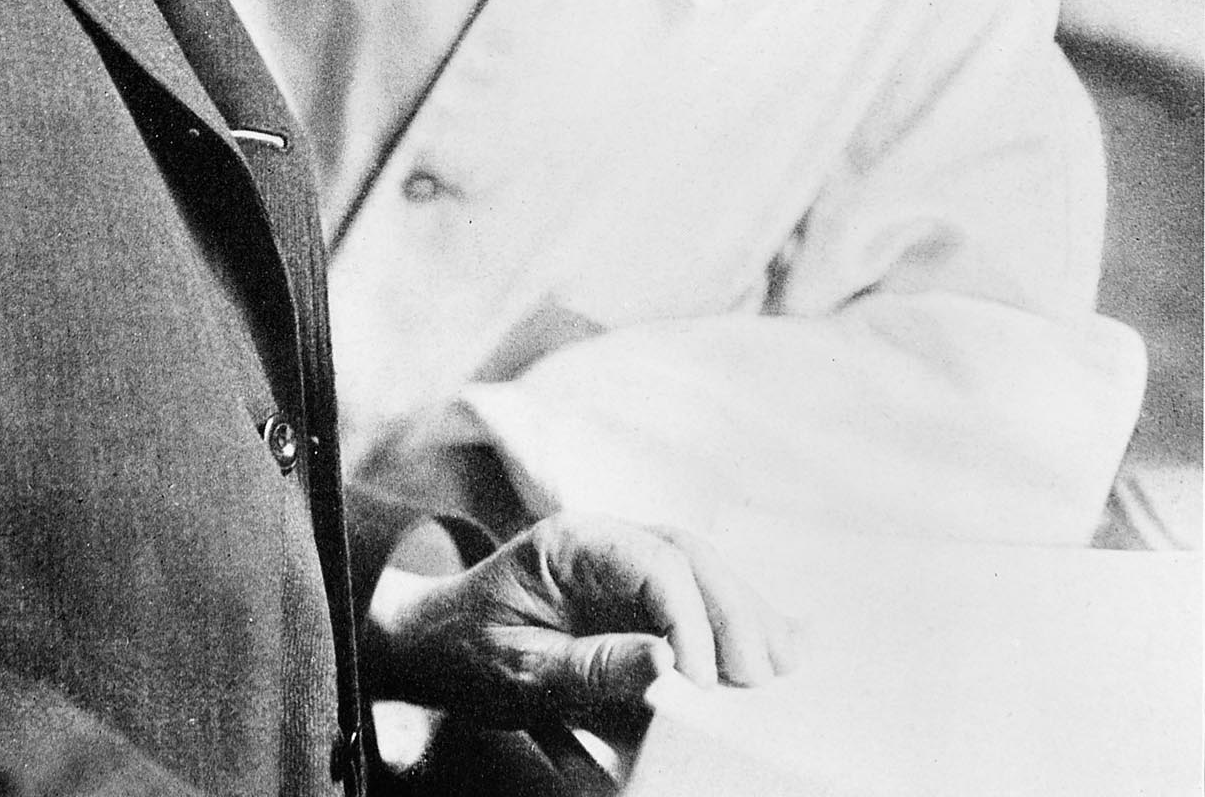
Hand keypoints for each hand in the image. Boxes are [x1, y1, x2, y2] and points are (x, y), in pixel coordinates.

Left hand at [364, 512, 797, 736]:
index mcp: (570, 541)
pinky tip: (784, 641)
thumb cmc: (468, 651)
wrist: (437, 638)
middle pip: (690, 554)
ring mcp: (625, 560)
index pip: (653, 561)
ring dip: (747, 614)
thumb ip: (590, 667)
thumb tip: (668, 665)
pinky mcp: (639, 591)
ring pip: (704, 568)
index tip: (702, 682)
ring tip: (784, 669)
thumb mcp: (517, 669)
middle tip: (760, 681)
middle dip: (734, 612)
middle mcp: (606, 538)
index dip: (689, 618)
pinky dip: (741, 617)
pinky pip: (700, 591)